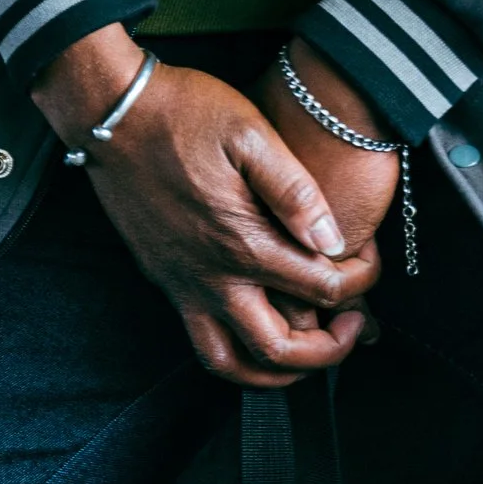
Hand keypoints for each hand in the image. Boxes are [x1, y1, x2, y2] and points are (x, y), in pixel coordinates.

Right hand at [32, 28, 379, 388]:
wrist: (112, 113)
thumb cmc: (184, 112)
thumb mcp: (250, 132)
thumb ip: (294, 191)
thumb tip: (331, 239)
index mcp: (242, 241)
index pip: (321, 289)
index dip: (360, 280)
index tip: (369, 258)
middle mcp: (211, 277)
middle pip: (278, 350)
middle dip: (327, 351)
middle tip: (352, 325)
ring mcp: (182, 284)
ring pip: (231, 363)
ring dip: (276, 371)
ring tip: (308, 351)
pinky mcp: (164, 279)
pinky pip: (202, 342)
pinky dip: (236, 355)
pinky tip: (256, 327)